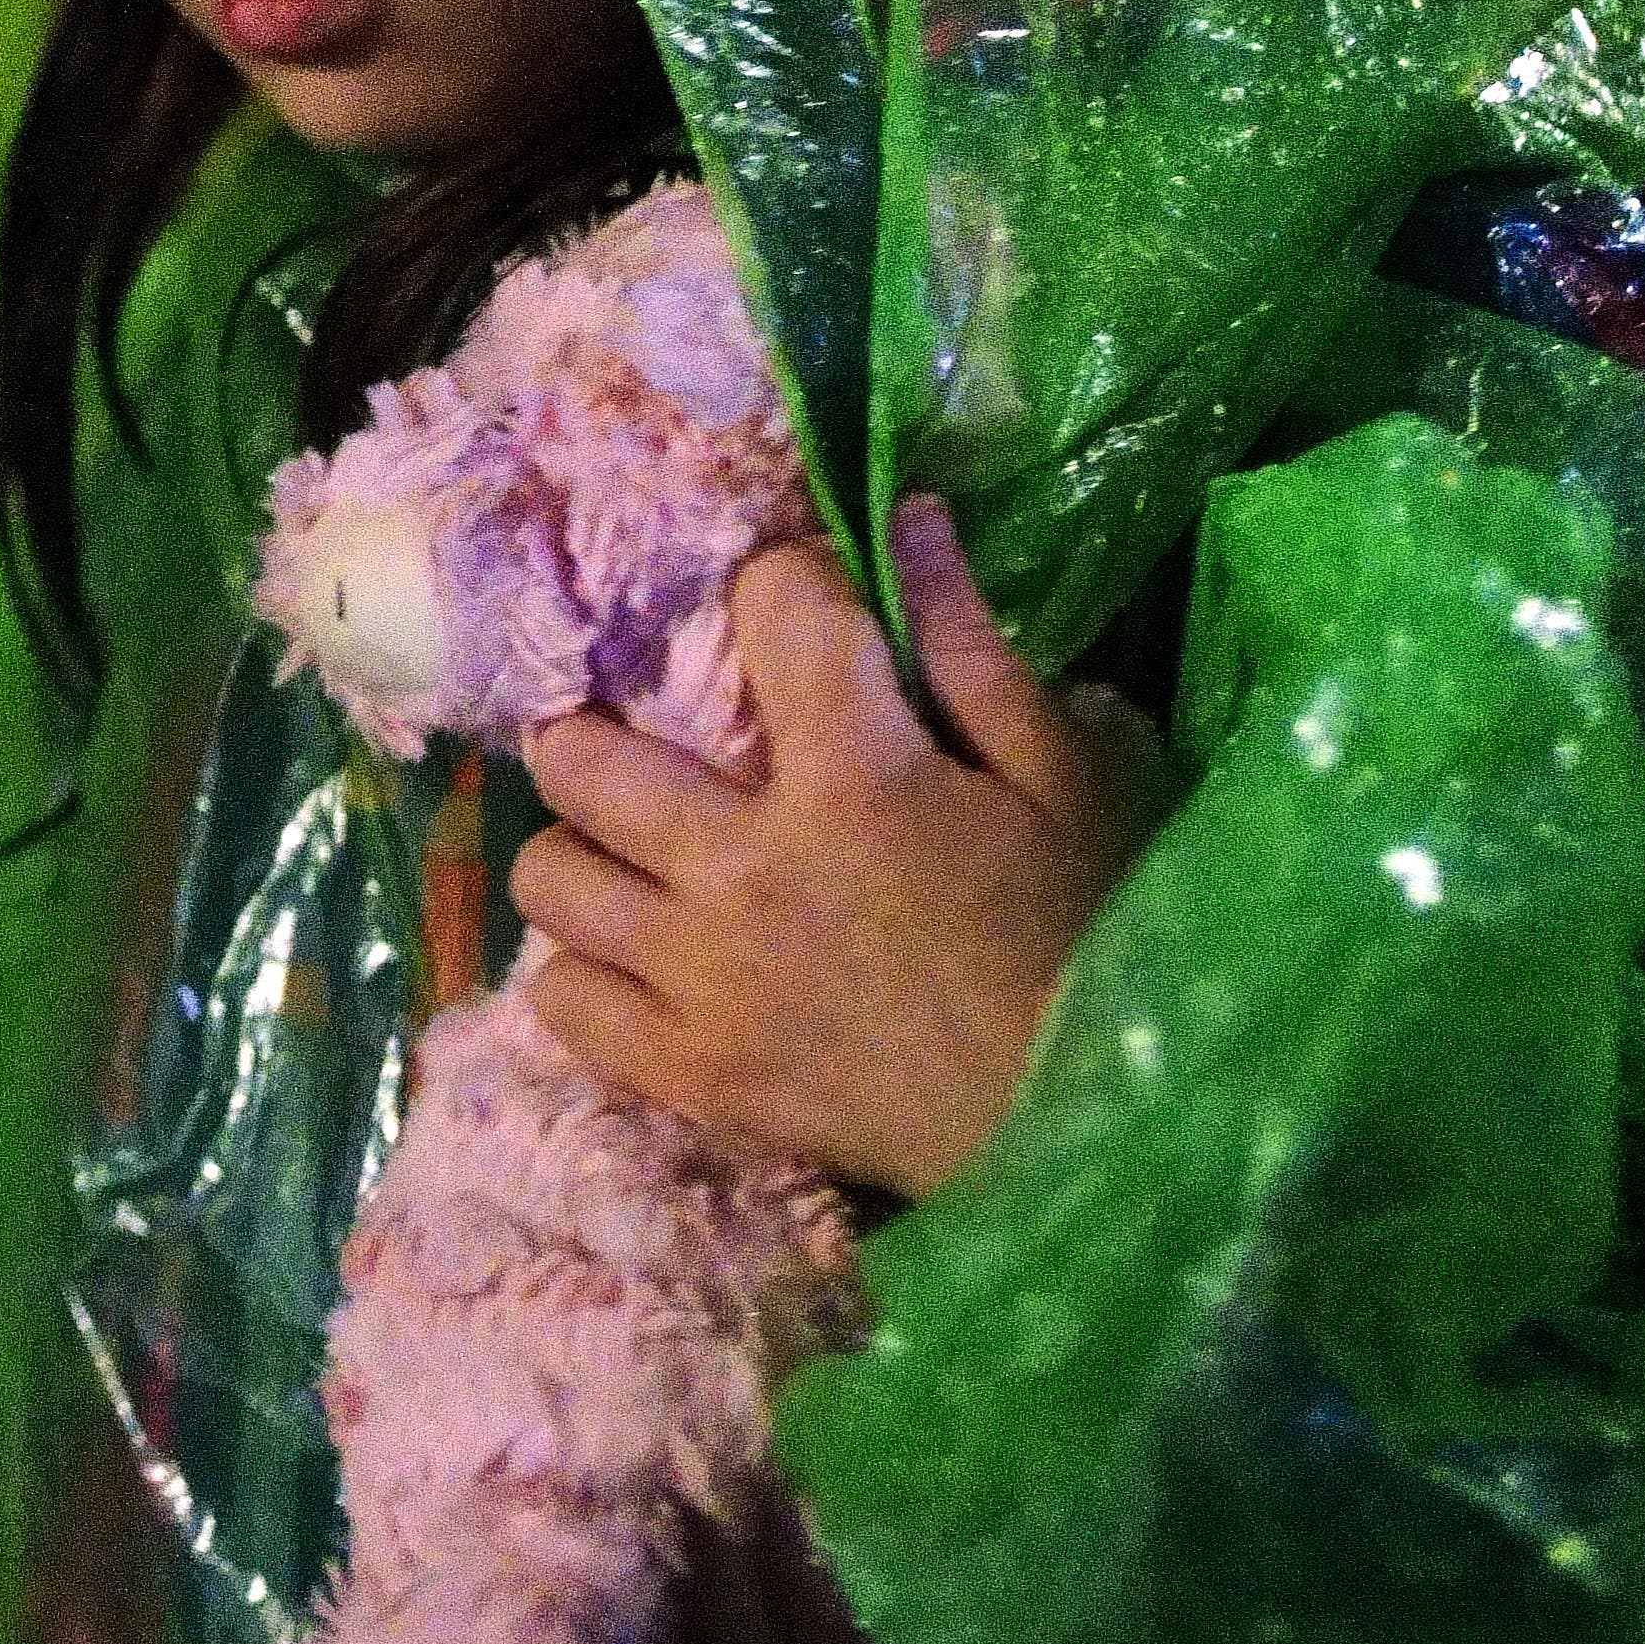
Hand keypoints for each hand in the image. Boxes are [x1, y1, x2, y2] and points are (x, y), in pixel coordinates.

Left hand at [507, 498, 1168, 1202]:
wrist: (1098, 1126)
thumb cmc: (1091, 938)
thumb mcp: (1066, 781)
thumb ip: (971, 650)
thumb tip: (901, 517)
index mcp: (853, 778)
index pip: (769, 610)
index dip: (782, 587)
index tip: (799, 615)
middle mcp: (743, 869)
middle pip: (578, 758)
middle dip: (601, 734)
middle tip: (643, 750)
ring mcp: (700, 980)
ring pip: (546, 877)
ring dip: (585, 855)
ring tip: (635, 860)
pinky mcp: (687, 1074)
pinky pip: (560, 1000)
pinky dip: (588, 976)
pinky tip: (642, 963)